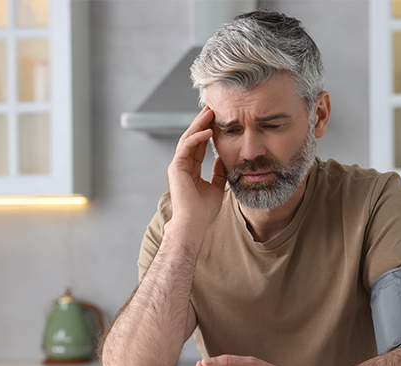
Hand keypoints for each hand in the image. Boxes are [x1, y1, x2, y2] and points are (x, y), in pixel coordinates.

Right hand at [167, 106, 227, 236]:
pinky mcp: (176, 167)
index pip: (199, 146)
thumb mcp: (217, 186)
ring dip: (199, 124)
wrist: (195, 223)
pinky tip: (208, 130)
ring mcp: (178, 165)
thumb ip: (218, 172)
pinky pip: (186, 147)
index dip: (207, 132)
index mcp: (190, 169)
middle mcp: (182, 165)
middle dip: (202, 122)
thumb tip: (224, 160)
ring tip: (209, 112)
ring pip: (188, 139)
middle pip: (192, 138)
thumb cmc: (204, 210)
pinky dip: (197, 137)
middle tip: (212, 108)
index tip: (217, 120)